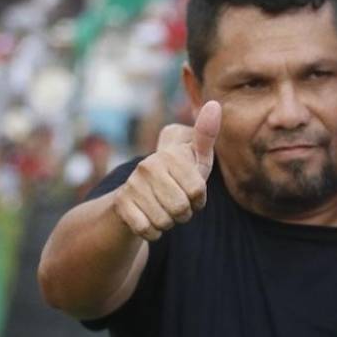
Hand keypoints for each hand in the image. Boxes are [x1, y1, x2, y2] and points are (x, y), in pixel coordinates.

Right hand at [112, 102, 219, 240]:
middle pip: (181, 209)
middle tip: (176, 203)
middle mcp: (147, 166)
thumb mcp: (196, 157)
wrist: (137, 194)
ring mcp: (132, 185)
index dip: (199, 199)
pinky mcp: (121, 204)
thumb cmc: (177, 175)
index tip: (191, 192)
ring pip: (165, 222)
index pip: (197, 191)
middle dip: (184, 213)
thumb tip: (215, 104)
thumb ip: (206, 135)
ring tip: (163, 209)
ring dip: (169, 223)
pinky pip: (148, 230)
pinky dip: (153, 233)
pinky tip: (149, 220)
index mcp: (169, 155)